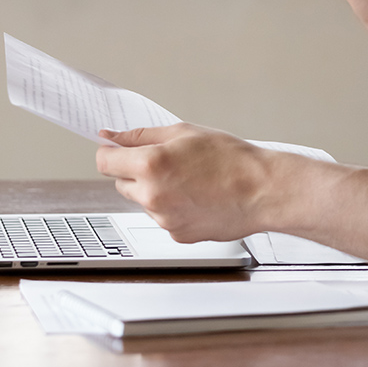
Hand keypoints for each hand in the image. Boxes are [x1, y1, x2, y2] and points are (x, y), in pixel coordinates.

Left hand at [95, 123, 285, 242]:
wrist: (262, 190)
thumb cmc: (232, 159)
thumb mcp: (186, 132)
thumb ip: (142, 135)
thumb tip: (112, 137)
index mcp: (151, 164)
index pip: (105, 161)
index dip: (112, 153)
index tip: (118, 150)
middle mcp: (152, 195)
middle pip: (121, 182)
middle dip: (137, 171)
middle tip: (170, 162)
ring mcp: (163, 218)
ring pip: (143, 200)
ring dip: (156, 190)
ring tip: (192, 180)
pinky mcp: (176, 234)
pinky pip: (163, 216)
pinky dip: (174, 207)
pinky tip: (198, 196)